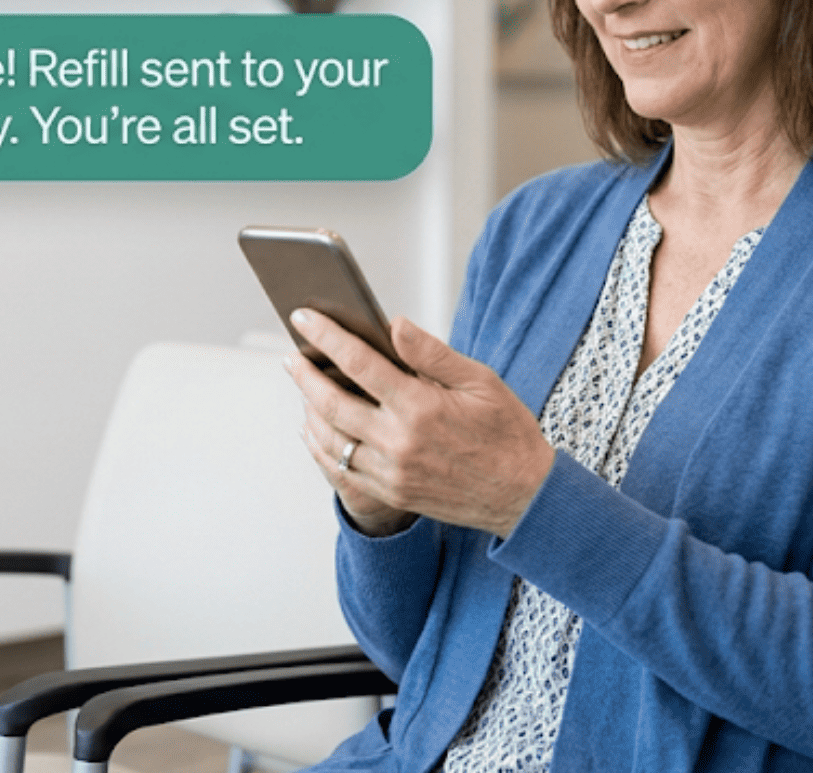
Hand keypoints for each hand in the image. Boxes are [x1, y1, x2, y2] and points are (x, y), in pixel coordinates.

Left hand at [289, 309, 554, 538]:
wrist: (522, 496)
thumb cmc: (505, 432)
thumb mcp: (479, 381)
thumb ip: (431, 353)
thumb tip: (393, 324)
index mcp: (421, 407)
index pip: (359, 363)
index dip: (326, 336)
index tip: (303, 317)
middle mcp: (399, 441)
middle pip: (332, 403)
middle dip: (305, 375)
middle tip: (291, 356)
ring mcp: (392, 472)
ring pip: (330, 439)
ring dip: (308, 411)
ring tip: (302, 388)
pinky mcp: (391, 493)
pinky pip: (340, 470)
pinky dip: (320, 448)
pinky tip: (315, 430)